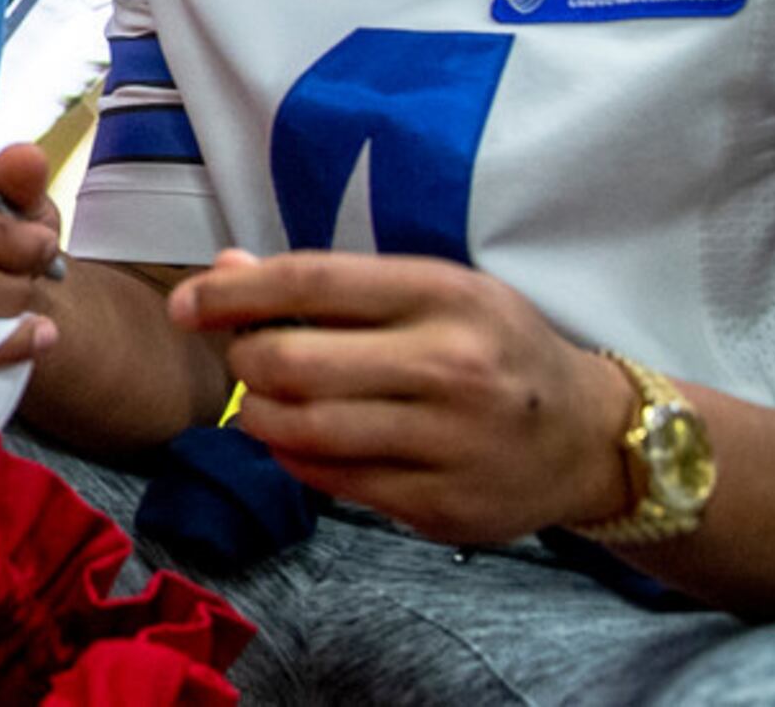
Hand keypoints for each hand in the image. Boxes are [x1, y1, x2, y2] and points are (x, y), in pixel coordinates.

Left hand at [171, 249, 634, 543]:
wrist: (588, 437)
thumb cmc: (495, 346)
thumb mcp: (431, 291)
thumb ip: (332, 285)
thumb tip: (228, 267)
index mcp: (445, 295)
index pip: (312, 283)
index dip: (234, 292)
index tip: (185, 303)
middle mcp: (450, 368)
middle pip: (297, 364)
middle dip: (245, 360)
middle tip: (242, 358)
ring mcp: (449, 444)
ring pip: (307, 432)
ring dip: (259, 416)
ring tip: (260, 402)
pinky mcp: (442, 507)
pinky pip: (335, 482)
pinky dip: (296, 459)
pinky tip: (298, 441)